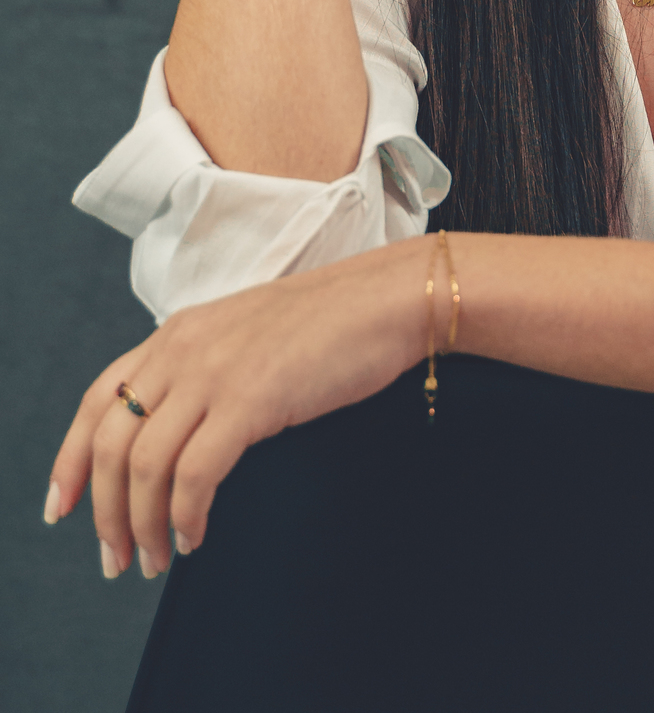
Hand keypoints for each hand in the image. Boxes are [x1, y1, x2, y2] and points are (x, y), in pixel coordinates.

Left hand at [47, 241, 427, 576]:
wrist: (385, 299)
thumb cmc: (331, 322)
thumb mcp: (246, 335)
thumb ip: (205, 369)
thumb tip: (179, 434)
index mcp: (179, 332)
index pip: (100, 399)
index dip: (69, 458)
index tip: (62, 506)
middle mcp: (184, 348)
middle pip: (111, 442)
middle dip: (104, 511)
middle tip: (115, 557)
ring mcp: (215, 372)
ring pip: (145, 465)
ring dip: (141, 524)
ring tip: (155, 559)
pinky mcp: (251, 399)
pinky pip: (195, 474)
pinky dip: (186, 515)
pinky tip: (195, 535)